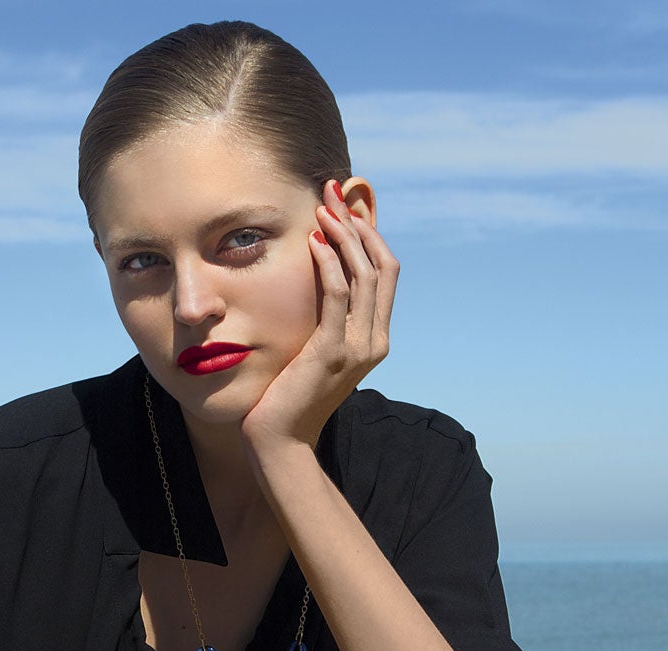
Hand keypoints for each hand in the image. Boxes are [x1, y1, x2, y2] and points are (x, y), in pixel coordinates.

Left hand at [240, 177, 398, 454]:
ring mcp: (357, 347)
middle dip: (357, 223)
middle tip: (331, 192)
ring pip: (364, 275)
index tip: (344, 205)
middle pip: (382, 266)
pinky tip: (313, 241)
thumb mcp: (313, 349)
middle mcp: (375, 340)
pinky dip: (328, 263)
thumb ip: (324, 319)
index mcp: (375, 337)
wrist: (282, 440)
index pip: (385, 272)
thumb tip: (317, 281)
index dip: (369, 234)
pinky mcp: (332, 352)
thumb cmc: (289, 394)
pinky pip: (338, 296)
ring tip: (321, 208)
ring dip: (343, 235)